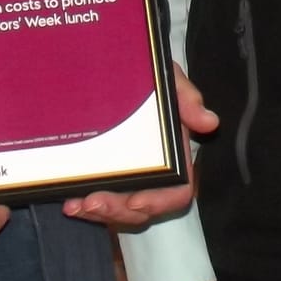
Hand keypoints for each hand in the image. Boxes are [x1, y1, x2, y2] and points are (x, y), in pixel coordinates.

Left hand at [64, 64, 217, 227]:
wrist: (108, 67)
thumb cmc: (144, 75)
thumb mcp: (166, 77)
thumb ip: (187, 97)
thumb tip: (210, 122)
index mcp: (175, 154)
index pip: (179, 190)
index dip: (160, 201)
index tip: (136, 199)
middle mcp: (155, 171)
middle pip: (145, 209)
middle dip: (119, 211)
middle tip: (93, 202)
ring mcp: (129, 177)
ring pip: (120, 211)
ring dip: (99, 214)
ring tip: (76, 205)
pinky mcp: (105, 178)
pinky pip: (100, 204)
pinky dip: (85, 208)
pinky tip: (70, 202)